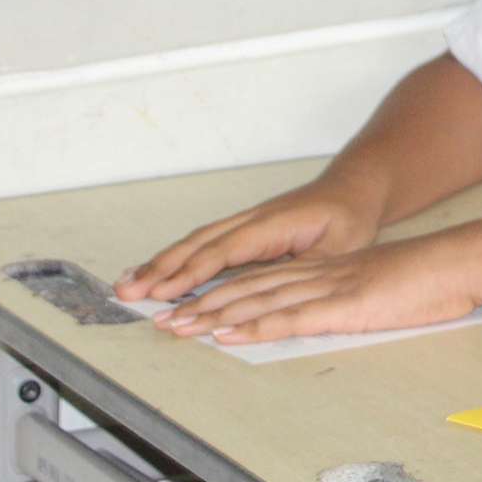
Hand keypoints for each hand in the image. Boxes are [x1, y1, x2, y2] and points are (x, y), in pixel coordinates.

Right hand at [115, 177, 383, 303]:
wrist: (354, 188)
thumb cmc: (348, 220)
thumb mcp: (336, 249)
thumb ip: (301, 270)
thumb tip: (268, 290)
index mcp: (272, 225)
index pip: (223, 252)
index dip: (191, 273)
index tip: (162, 292)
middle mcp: (251, 220)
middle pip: (198, 244)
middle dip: (160, 268)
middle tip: (127, 292)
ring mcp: (245, 221)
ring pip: (195, 242)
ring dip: (161, 263)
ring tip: (127, 284)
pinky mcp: (244, 228)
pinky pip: (204, 242)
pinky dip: (177, 257)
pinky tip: (156, 271)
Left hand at [157, 231, 479, 343]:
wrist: (459, 262)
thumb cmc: (431, 280)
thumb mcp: (384, 290)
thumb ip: (355, 301)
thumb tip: (339, 314)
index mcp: (327, 272)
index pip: (262, 280)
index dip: (221, 293)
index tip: (188, 305)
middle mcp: (319, 276)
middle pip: (247, 288)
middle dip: (201, 304)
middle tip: (162, 319)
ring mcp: (329, 288)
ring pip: (258, 301)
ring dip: (213, 317)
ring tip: (178, 329)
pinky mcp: (343, 306)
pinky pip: (289, 317)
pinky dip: (253, 327)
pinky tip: (227, 336)